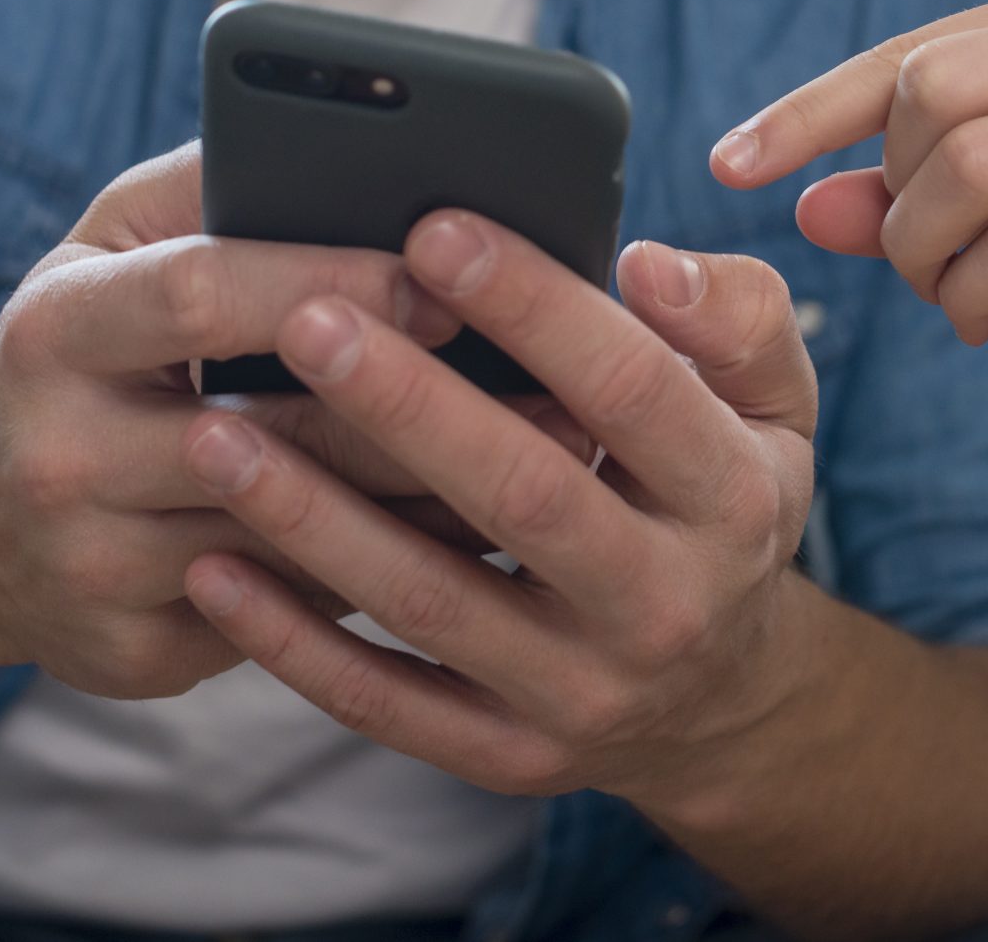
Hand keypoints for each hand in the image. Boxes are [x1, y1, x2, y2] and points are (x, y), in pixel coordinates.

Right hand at [0, 145, 587, 699]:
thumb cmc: (78, 351)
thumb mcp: (106, 248)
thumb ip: (212, 185)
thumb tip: (358, 140)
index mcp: (54, 331)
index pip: (205, 298)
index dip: (333, 283)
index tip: (448, 275)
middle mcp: (59, 456)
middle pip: (275, 437)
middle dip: (427, 411)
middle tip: (561, 388)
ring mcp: (92, 570)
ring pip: (303, 540)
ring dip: (437, 504)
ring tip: (554, 462)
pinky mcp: (131, 657)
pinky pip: (293, 615)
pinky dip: (391, 576)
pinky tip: (480, 543)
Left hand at [177, 213, 821, 821]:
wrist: (722, 699)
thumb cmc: (718, 497)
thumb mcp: (775, 407)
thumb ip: (736, 317)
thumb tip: (648, 262)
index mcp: (734, 499)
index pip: (634, 390)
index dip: (537, 310)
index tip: (437, 230)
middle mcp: (665, 607)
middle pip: (525, 499)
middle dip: (409, 406)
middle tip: (304, 319)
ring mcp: (582, 694)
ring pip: (434, 604)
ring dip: (318, 519)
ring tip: (218, 433)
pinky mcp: (505, 756)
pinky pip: (383, 702)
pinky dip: (294, 641)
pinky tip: (213, 569)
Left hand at [711, 0, 987, 385]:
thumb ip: (918, 186)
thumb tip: (807, 208)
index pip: (910, 51)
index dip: (807, 110)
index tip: (729, 164)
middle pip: (929, 96)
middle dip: (891, 194)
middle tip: (917, 259)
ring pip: (969, 167)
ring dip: (925, 253)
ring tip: (948, 295)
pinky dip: (976, 293)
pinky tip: (985, 321)